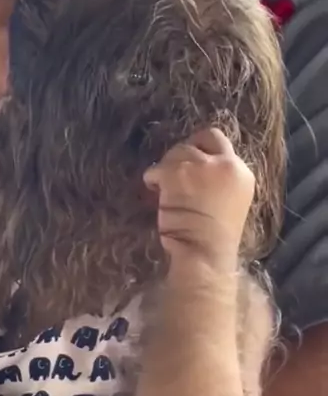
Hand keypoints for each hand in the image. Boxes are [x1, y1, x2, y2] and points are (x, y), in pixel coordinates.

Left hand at [144, 128, 254, 267]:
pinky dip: (152, 178)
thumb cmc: (217, 239)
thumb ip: (219, 180)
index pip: (220, 143)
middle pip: (199, 142)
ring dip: (168, 167)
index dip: (202, 150)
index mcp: (243, 173)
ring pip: (177, 152)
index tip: (192, 164)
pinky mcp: (176, 173)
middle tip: (174, 172)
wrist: (205, 253)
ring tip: (163, 187)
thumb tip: (196, 170)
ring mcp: (200, 166)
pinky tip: (154, 192)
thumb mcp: (230, 202)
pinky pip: (157, 168)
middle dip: (184, 154)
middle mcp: (225, 163)